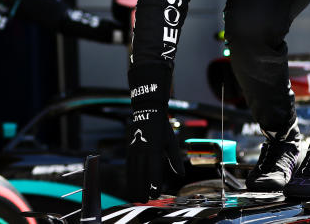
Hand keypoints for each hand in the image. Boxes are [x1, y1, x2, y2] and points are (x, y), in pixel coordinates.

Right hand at [127, 64, 184, 201]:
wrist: (147, 110)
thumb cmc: (162, 127)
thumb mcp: (171, 142)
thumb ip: (175, 160)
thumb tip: (181, 175)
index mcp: (154, 148)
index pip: (154, 170)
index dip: (154, 183)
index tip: (155, 194)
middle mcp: (143, 149)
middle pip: (141, 173)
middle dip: (142, 188)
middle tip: (143, 200)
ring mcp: (134, 148)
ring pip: (132, 170)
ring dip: (133, 184)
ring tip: (136, 196)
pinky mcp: (129, 147)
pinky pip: (128, 165)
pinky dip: (129, 175)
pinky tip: (130, 183)